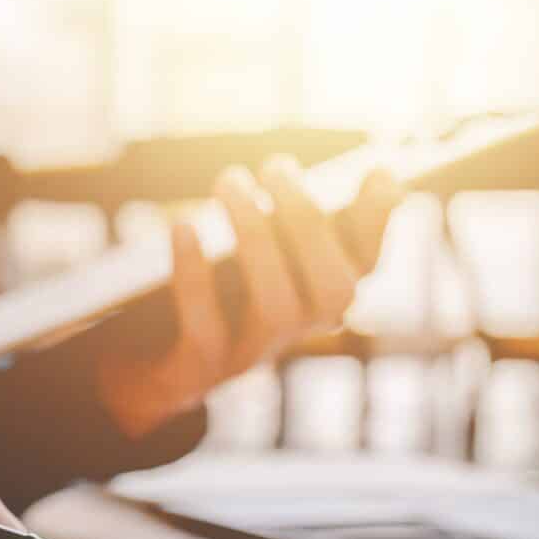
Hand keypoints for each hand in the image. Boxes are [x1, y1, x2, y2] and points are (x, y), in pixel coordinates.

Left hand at [98, 158, 402, 436]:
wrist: (152, 368)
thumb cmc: (221, 296)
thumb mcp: (268, 251)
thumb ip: (313, 218)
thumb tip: (386, 176)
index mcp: (318, 299)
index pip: (366, 267)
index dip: (377, 224)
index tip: (377, 171)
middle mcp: (297, 333)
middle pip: (333, 291)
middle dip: (309, 223)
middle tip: (275, 165)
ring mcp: (252, 356)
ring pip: (277, 309)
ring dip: (257, 239)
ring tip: (229, 180)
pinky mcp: (200, 372)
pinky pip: (205, 331)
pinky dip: (195, 277)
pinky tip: (183, 226)